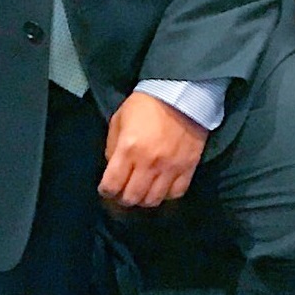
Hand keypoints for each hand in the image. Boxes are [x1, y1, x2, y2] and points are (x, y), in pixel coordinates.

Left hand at [98, 91, 206, 209]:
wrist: (180, 93)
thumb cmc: (145, 105)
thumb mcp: (119, 119)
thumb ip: (112, 147)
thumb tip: (113, 169)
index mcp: (128, 149)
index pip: (111, 186)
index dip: (106, 191)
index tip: (108, 188)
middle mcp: (148, 162)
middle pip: (131, 198)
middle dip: (123, 198)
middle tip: (124, 191)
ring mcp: (170, 167)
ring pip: (153, 200)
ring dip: (144, 199)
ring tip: (142, 190)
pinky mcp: (188, 167)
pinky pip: (176, 193)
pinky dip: (166, 195)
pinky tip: (161, 187)